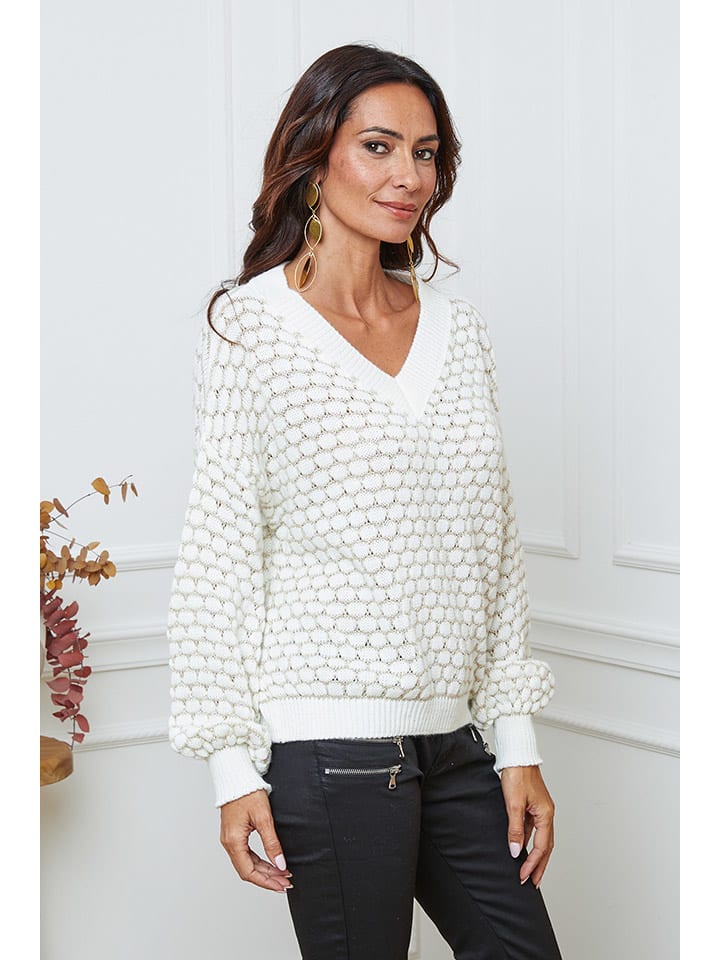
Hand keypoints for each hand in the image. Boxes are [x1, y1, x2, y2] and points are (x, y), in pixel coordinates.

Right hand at [220, 789, 293, 892]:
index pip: (249, 872)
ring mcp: (230, 839)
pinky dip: (259, 861)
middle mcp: (229, 843)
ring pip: (247, 863)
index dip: (266, 882)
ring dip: (265, 871)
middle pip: (248, 870)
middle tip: (286, 882)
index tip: (282, 886)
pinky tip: (271, 863)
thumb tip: (280, 864)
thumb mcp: (264, 818)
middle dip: (268, 878)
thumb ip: (272, 843)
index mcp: (234, 841)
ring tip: (282, 874)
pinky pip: (246, 855)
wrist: (236, 777)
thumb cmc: (248, 792)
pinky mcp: (234, 834)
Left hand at [500, 765, 554, 887]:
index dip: (532, 864)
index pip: (541, 847)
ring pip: (540, 838)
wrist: (517, 755)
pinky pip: (533, 828)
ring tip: (527, 869)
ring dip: (535, 855)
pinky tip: (521, 846)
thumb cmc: (517, 774)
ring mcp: (540, 809)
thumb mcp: (513, 804)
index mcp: (546, 814)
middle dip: (539, 866)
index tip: (523, 877)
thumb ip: (515, 829)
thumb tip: (516, 851)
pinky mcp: (533, 805)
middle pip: (546, 846)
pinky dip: (529, 841)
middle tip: (532, 882)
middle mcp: (546, 813)